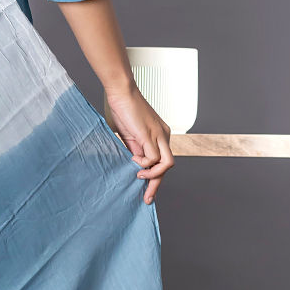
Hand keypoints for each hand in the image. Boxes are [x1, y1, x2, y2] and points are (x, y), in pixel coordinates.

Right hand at [103, 82, 174, 204]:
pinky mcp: (150, 136)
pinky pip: (154, 159)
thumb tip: (133, 165)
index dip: (155, 176)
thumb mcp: (129, 134)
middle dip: (156, 184)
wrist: (121, 91)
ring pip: (166, 164)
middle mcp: (164, 135)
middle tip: (147, 198)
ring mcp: (159, 135)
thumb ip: (134, 148)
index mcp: (160, 135)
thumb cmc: (122, 109)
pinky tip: (133, 159)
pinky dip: (144, 164)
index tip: (146, 190)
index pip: (162, 161)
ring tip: (139, 176)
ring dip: (153, 175)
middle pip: (167, 166)